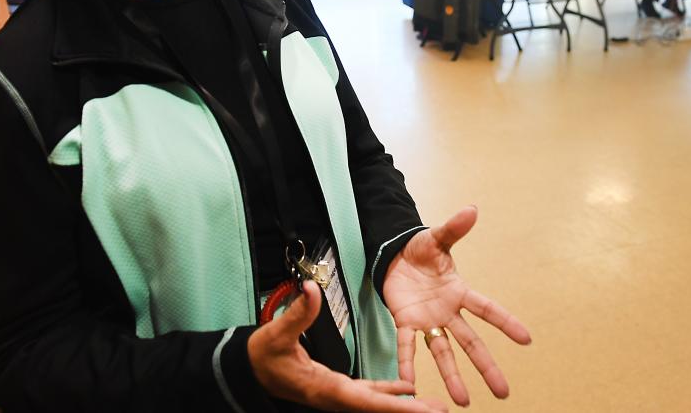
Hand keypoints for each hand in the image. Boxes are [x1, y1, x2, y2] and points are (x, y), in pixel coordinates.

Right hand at [248, 280, 446, 411]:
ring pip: (376, 404)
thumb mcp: (276, 334)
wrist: (249, 371)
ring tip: (434, 406)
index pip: (364, 399)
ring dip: (404, 406)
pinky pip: (369, 394)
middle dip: (409, 411)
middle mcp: (334, 398)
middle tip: (441, 411)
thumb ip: (298, 313)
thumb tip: (310, 288)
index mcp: (324, 388)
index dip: (393, 404)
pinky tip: (407, 391)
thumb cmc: (262, 355)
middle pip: (377, 408)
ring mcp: (337, 396)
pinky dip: (389, 394)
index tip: (419, 407)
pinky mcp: (337, 389)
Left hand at [383, 206, 531, 406]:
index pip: (487, 309)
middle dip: (487, 367)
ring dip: (452, 376)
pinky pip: (407, 346)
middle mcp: (447, 312)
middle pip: (471, 342)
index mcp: (459, 291)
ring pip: (442, 352)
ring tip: (463, 401)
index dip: (506, 322)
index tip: (527, 339)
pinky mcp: (405, 322)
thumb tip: (471, 209)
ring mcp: (427, 321)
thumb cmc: (420, 250)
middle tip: (503, 393)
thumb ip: (453, 228)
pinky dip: (407, 365)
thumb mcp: (436, 237)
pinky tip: (409, 385)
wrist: (394, 256)